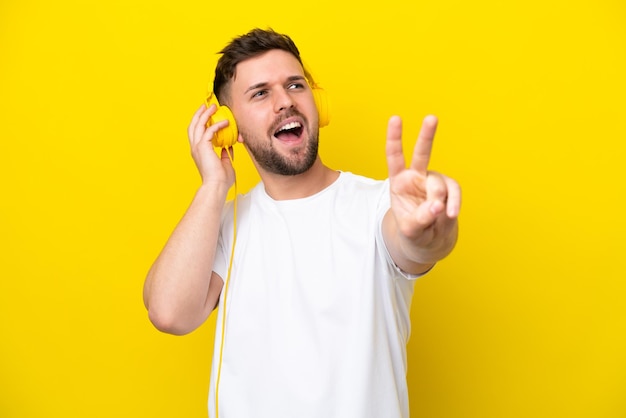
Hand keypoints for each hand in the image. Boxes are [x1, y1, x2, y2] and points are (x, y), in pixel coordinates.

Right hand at [187, 104, 235, 186]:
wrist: (217, 186)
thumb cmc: (220, 180)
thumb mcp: (225, 164)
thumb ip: (225, 155)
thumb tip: (228, 147)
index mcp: (199, 152)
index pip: (196, 133)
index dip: (200, 122)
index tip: (207, 115)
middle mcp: (195, 148)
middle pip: (193, 125)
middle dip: (199, 114)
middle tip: (206, 106)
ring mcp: (198, 147)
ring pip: (198, 125)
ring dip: (205, 114)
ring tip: (213, 107)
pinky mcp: (203, 147)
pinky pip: (209, 131)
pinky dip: (217, 125)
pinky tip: (225, 122)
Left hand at [385, 115, 460, 259]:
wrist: (430, 241)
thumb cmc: (414, 231)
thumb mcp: (410, 229)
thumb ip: (420, 218)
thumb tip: (437, 206)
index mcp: (399, 181)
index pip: (395, 156)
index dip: (395, 138)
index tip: (396, 118)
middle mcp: (417, 177)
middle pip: (422, 153)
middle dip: (427, 135)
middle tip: (431, 118)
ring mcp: (434, 182)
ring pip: (439, 183)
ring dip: (439, 199)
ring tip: (439, 214)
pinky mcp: (449, 190)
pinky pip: (454, 193)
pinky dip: (454, 203)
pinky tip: (450, 214)